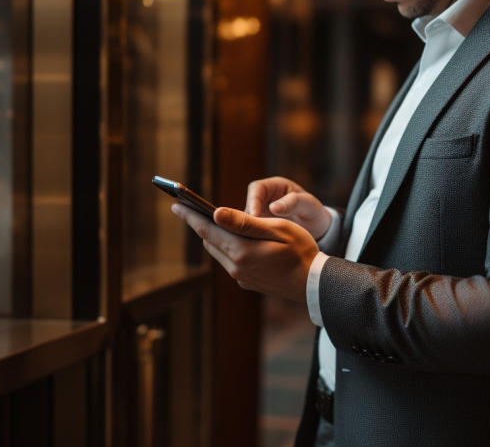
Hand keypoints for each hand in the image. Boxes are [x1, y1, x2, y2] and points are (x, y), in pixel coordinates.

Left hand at [171, 203, 318, 301]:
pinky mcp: (247, 283)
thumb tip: (216, 213)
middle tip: (189, 209)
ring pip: (218, 252)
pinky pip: (229, 262)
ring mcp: (241, 277)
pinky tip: (232, 240)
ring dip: (213, 237)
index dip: (190, 216)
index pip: (207, 230)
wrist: (314, 284)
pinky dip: (226, 248)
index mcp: (241, 251)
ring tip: (210, 222)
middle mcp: (236, 267)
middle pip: (209, 241)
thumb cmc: (300, 250)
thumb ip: (244, 222)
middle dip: (200, 225)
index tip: (176, 205)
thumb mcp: (276, 228)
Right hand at [245, 177, 330, 238]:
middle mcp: (262, 199)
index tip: (256, 216)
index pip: (256, 188)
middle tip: (254, 233)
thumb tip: (273, 208)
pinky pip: (249, 232)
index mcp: (273, 186)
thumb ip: (293, 203)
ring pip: (245, 221)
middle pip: (246, 206)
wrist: (315, 228)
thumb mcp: (308, 205)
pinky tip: (257, 249)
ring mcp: (258, 214)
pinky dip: (252, 239)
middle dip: (247, 219)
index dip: (253, 201)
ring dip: (248, 231)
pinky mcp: (257, 227)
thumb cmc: (313, 211)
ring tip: (256, 243)